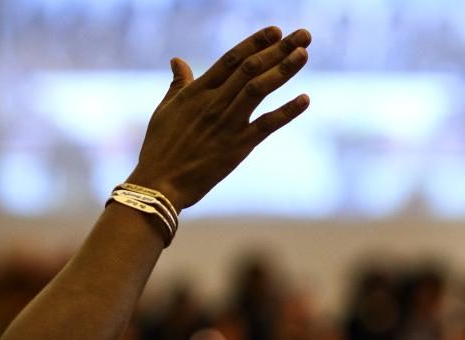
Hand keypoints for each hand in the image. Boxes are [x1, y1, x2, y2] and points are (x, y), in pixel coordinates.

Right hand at [126, 26, 311, 210]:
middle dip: (279, 49)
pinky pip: (267, 125)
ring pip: (259, 89)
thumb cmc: (159, 148)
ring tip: (304, 54)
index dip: (255, 42)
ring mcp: (228, 123)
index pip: (231, 58)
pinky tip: (305, 99)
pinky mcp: (238, 146)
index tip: (276, 30)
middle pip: (251, 68)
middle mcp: (215, 102)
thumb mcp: (165, 110)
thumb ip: (178, 84)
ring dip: (284, 70)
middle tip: (303, 35)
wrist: (160, 184)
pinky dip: (287, 112)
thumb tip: (177, 60)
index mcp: (197, 91)